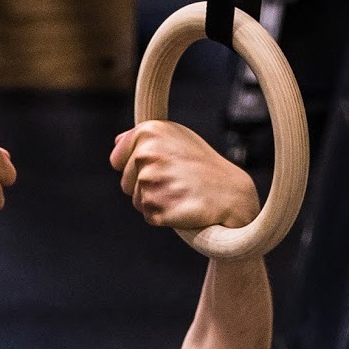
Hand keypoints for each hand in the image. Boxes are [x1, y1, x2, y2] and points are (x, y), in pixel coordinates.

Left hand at [110, 121, 258, 230]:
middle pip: (125, 183)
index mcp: (149, 131)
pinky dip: (164, 216)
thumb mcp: (177, 138)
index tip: (162, 166)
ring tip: (181, 192)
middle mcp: (147, 153)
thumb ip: (146, 139)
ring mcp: (152, 181)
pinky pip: (149, 216)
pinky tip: (183, 205)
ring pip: (137, 201)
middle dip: (145, 187)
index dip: (136, 168)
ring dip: (156, 202)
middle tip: (176, 181)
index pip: (117, 160)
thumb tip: (117, 141)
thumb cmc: (203, 166)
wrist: (231, 194)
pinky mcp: (157, 208)